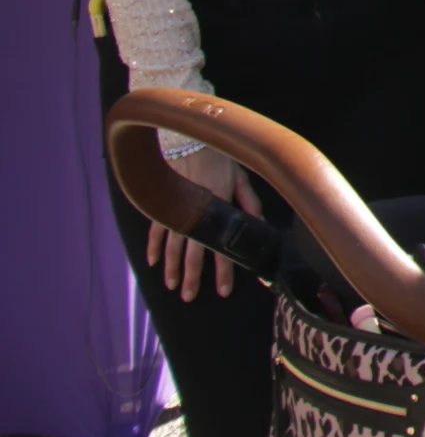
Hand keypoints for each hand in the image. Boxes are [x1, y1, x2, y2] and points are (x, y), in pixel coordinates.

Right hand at [147, 145, 262, 301]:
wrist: (188, 139)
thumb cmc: (220, 159)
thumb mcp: (241, 178)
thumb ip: (250, 203)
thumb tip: (260, 225)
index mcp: (216, 209)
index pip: (221, 247)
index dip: (224, 271)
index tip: (224, 291)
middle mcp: (193, 214)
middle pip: (192, 254)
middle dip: (192, 278)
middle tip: (190, 297)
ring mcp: (174, 211)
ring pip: (171, 248)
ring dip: (172, 269)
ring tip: (173, 286)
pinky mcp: (160, 206)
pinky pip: (154, 231)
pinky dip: (153, 247)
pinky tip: (152, 263)